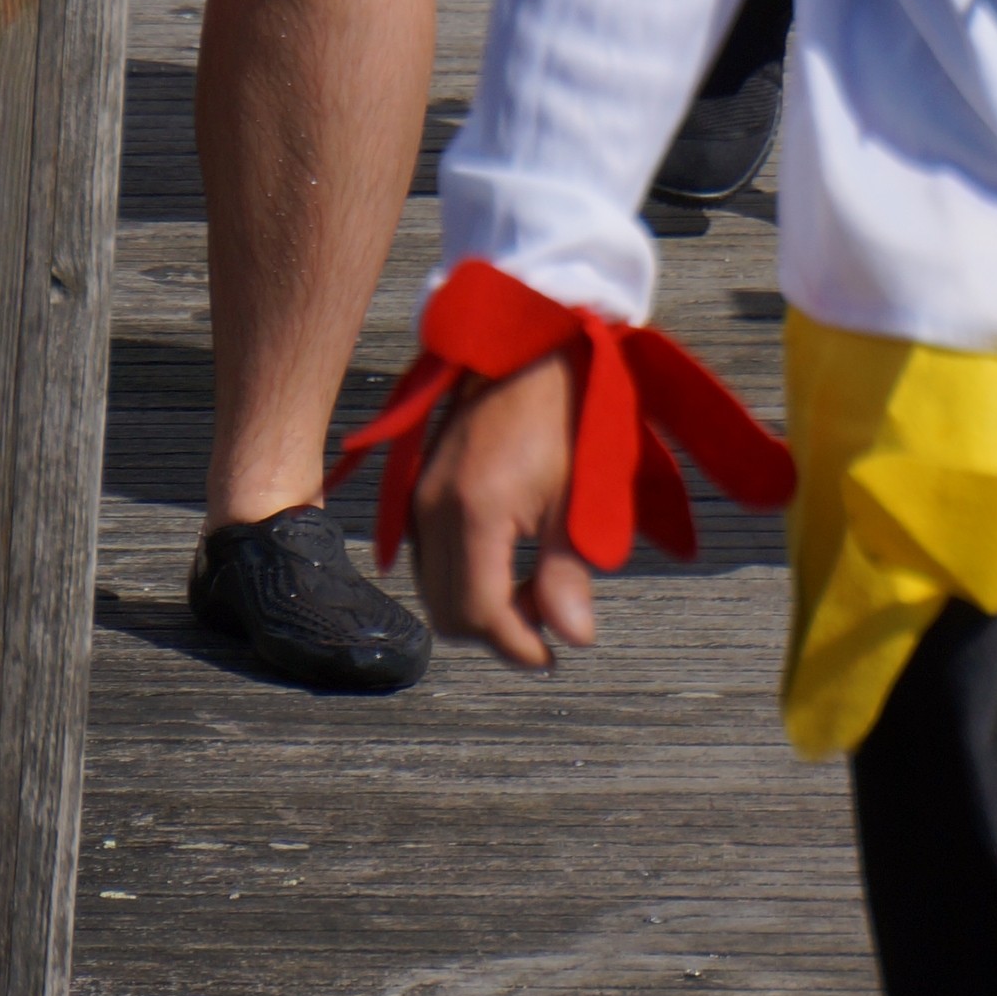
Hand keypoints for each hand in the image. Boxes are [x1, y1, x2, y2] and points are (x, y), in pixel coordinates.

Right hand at [411, 350, 596, 671]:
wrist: (529, 339)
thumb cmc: (564, 406)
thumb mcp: (578, 488)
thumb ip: (568, 568)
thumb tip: (573, 639)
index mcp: (473, 511)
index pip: (480, 616)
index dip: (519, 647)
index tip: (556, 656)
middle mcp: (432, 509)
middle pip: (449, 614)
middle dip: (498, 632)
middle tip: (548, 622)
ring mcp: (419, 498)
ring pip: (434, 591)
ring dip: (478, 607)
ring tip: (533, 591)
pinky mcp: (417, 489)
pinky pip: (428, 560)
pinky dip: (461, 578)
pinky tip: (505, 563)